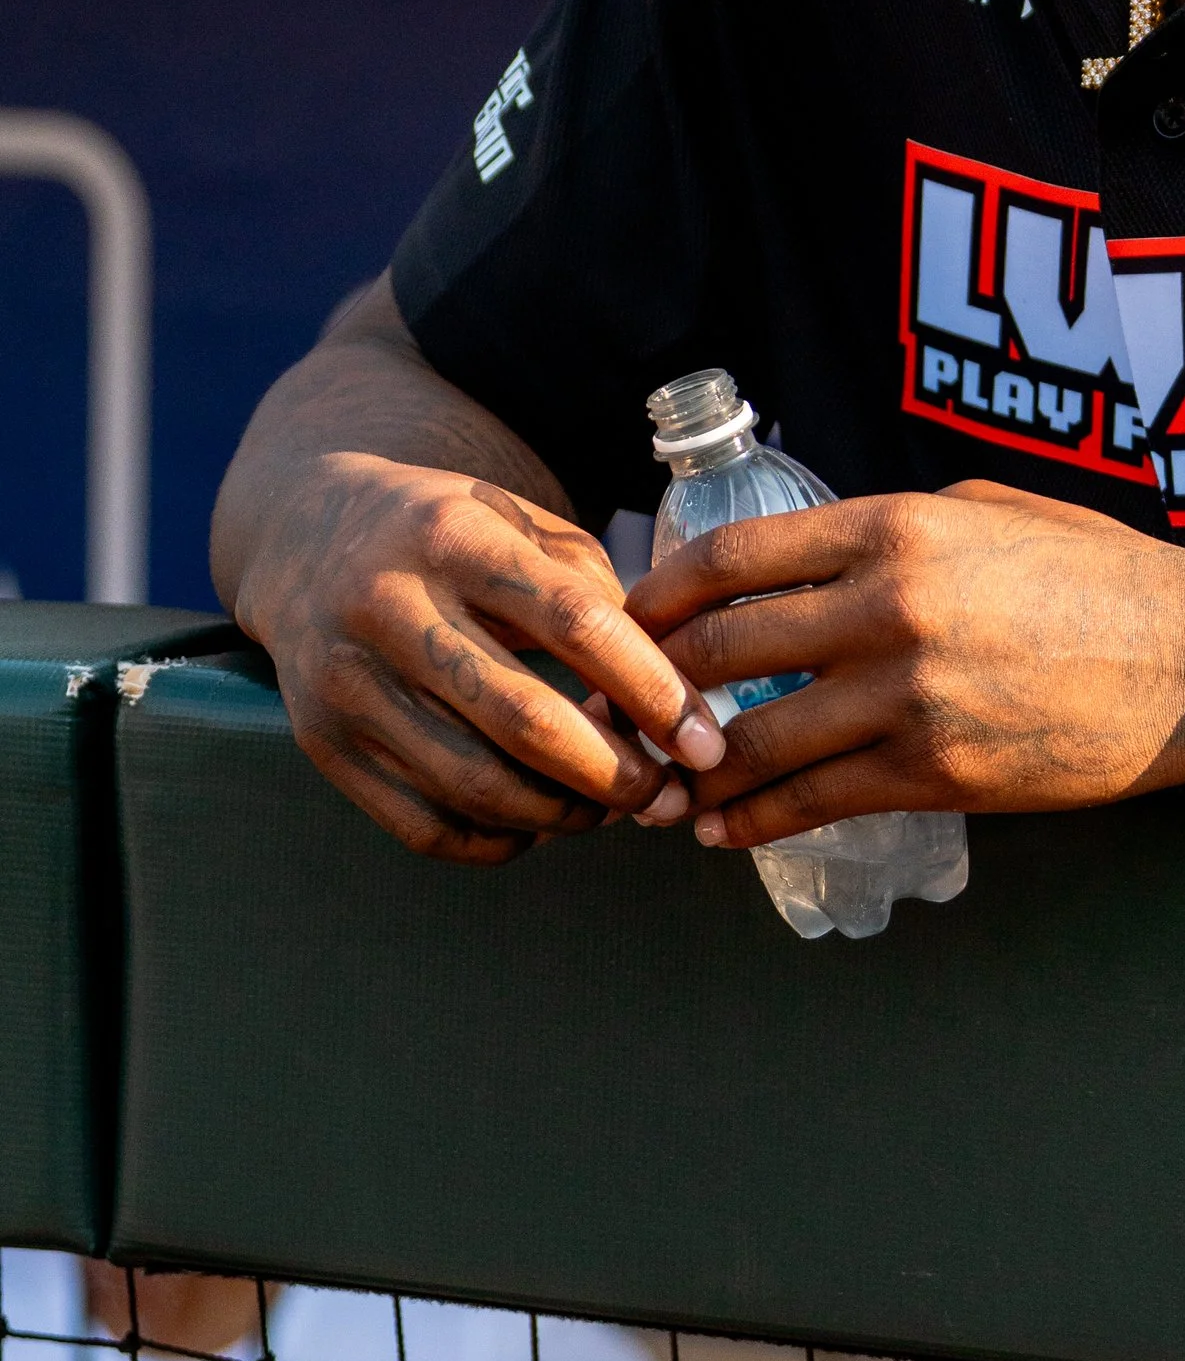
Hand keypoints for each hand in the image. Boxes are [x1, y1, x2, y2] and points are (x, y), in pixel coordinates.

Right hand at [233, 451, 726, 862]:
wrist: (304, 535)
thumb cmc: (444, 531)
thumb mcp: (516, 520)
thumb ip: (593, 591)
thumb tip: (668, 695)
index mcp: (453, 536)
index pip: (575, 623)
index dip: (653, 691)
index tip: (705, 743)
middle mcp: (389, 606)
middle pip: (524, 721)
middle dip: (614, 775)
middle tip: (665, 795)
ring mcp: (347, 682)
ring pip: (476, 786)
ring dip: (563, 816)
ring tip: (607, 807)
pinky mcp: (322, 744)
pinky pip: (426, 825)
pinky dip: (497, 841)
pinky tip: (536, 822)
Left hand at [625, 483, 1184, 843]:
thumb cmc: (1106, 574)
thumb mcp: (992, 509)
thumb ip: (895, 528)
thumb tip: (817, 559)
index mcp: (895, 527)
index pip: (733, 555)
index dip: (661, 592)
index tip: (629, 618)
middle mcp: (889, 605)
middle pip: (721, 649)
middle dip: (656, 686)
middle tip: (625, 709)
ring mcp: (911, 695)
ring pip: (757, 741)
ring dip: (695, 770)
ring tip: (662, 785)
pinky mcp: (939, 771)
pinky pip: (816, 801)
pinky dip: (755, 822)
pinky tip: (724, 831)